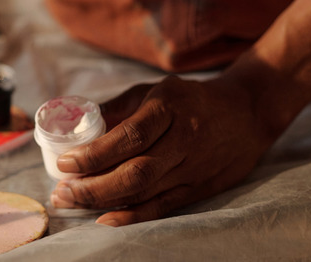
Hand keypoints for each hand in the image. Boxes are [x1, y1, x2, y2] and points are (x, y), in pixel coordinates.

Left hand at [50, 74, 276, 225]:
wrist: (248, 113)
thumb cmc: (192, 99)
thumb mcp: (155, 90)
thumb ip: (118, 107)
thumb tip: (78, 124)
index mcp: (169, 109)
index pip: (130, 136)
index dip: (95, 153)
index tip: (65, 162)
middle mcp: (183, 140)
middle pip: (135, 172)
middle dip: (92, 187)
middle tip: (61, 191)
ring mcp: (193, 168)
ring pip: (145, 193)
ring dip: (103, 202)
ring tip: (71, 202)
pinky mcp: (199, 188)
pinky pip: (162, 207)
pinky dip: (132, 216)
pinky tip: (105, 219)